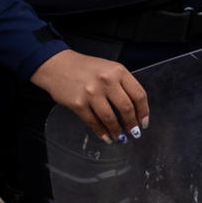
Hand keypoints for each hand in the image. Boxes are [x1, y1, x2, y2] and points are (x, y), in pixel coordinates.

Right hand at [31, 49, 148, 141]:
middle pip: (126, 108)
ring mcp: (91, 93)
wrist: (58, 65)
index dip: (144, 112)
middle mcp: (106, 81)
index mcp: (118, 71)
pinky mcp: (78, 103)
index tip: (144, 122)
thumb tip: (135, 109)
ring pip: (110, 118)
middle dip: (132, 124)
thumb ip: (122, 84)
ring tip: (121, 137)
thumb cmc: (86, 68)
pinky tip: (106, 136)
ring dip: (117, 131)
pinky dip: (102, 132)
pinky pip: (93, 122)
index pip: (138, 95)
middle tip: (134, 132)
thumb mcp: (109, 68)